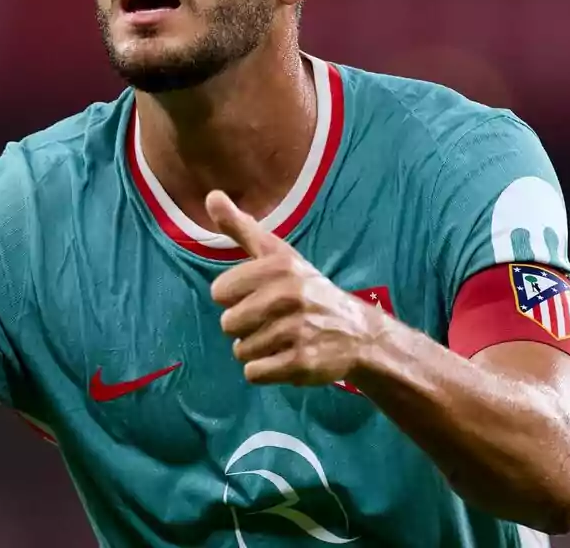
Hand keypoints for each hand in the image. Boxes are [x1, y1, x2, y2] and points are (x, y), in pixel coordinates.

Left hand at [206, 190, 380, 385]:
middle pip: (228, 323)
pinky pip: (255, 373)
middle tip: (272, 321)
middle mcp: (289, 296)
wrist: (357, 332)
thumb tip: (211, 196)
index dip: (235, 298)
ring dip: (256, 350)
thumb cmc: (306, 290)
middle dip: (245, 327)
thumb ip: (241, 228)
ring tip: (282, 339)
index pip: (221, 291)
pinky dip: (264, 370)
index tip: (258, 296)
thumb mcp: (277, 254)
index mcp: (280, 267)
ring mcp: (297, 331)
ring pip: (241, 351)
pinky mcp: (302, 363)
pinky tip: (285, 358)